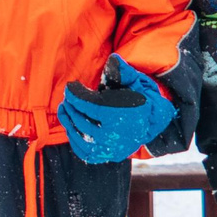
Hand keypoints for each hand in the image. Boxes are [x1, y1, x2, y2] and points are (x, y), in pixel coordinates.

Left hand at [57, 62, 179, 164]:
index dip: (75, 94)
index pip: (88, 104)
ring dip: (68, 121)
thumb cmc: (140, 100)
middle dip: (71, 106)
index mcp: (119, 116)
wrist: (152, 123)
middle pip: (81, 120)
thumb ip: (122, 72)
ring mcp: (109, 150)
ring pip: (79, 136)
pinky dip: (74, 138)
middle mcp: (113, 136)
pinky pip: (83, 150)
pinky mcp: (106, 157)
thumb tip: (113, 59)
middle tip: (67, 97)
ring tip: (64, 109)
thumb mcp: (134, 83)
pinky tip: (70, 125)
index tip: (70, 86)